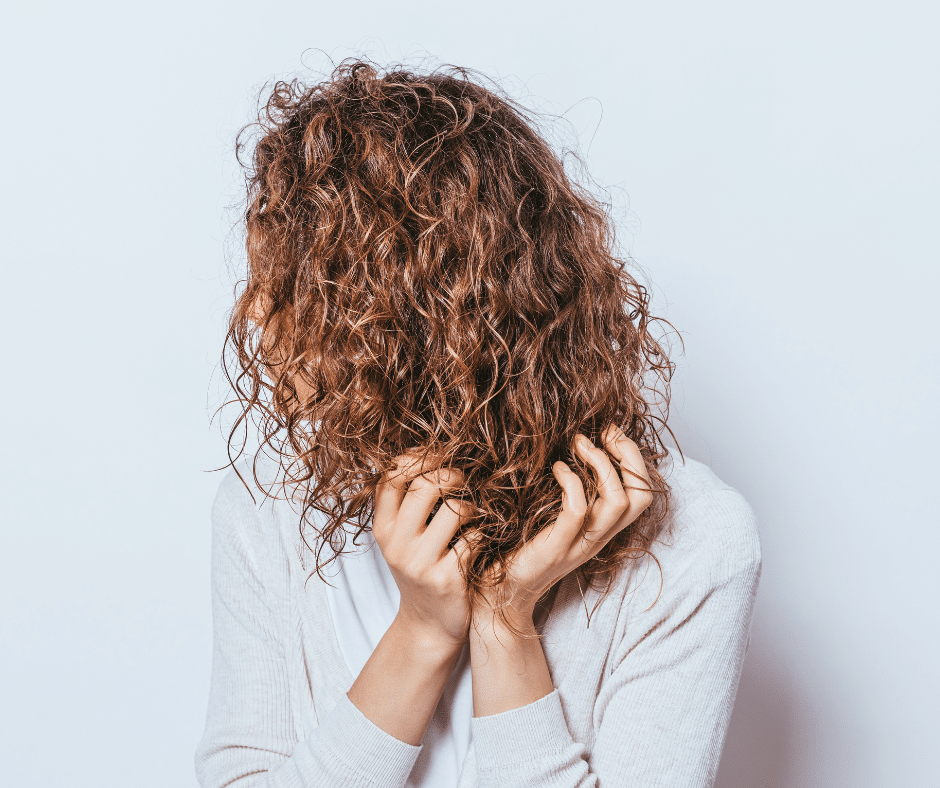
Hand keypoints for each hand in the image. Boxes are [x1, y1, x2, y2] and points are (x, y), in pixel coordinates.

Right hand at [373, 450, 476, 650]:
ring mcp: (420, 564)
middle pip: (426, 485)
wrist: (428, 626)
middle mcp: (396, 544)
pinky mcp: (447, 580)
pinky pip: (475, 539)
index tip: (438, 456)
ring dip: (473, 507)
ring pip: (456, 510)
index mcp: (382, 528)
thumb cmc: (421, 570)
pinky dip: (483, 535)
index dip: (417, 457)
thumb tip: (429, 451)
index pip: (391, 476)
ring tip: (474, 515)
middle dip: (452, 475)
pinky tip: (480, 542)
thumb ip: (407, 502)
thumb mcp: (402, 538)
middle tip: (463, 481)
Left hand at [472, 424, 653, 629]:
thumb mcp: (552, 517)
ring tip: (579, 443)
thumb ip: (568, 492)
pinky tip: (557, 469)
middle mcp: (598, 538)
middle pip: (640, 496)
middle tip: (603, 431)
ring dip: (602, 464)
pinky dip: (572, 482)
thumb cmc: (519, 546)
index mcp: (602, 530)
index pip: (642, 494)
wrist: (499, 592)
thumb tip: (569, 446)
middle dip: (629, 455)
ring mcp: (579, 545)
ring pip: (618, 502)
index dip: (634, 458)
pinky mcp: (555, 548)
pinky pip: (578, 511)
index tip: (609, 432)